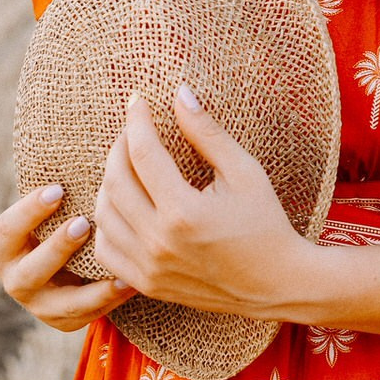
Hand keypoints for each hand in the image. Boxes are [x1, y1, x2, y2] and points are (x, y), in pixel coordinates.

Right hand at [0, 183, 137, 332]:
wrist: (82, 260)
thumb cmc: (71, 214)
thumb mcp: (59, 203)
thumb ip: (59, 183)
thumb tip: (83, 135)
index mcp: (6, 246)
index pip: (6, 229)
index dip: (28, 212)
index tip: (58, 189)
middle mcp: (17, 277)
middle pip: (26, 271)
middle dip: (55, 248)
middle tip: (83, 224)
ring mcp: (40, 305)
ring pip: (58, 303)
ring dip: (87, 283)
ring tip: (115, 264)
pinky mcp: (66, 321)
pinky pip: (87, 315)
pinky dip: (109, 298)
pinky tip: (132, 281)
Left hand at [93, 86, 311, 317]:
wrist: (277, 284)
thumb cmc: (265, 224)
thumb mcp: (244, 172)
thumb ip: (207, 133)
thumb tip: (180, 94)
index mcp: (184, 212)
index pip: (144, 153)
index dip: (137, 121)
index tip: (138, 102)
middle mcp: (159, 242)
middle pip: (115, 181)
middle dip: (119, 147)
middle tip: (133, 131)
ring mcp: (149, 268)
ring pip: (103, 215)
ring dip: (109, 183)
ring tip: (127, 165)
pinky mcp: (147, 284)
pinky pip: (105, 251)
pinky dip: (105, 225)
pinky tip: (123, 206)